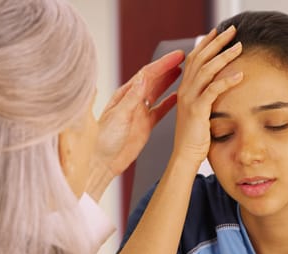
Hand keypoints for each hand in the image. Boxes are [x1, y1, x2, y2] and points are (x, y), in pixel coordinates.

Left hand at [95, 50, 184, 177]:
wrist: (102, 162)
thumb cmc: (103, 140)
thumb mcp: (119, 115)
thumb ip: (132, 97)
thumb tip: (144, 77)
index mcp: (124, 95)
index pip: (147, 74)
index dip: (163, 64)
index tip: (178, 56)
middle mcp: (132, 101)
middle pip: (154, 80)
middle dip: (168, 68)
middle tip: (185, 59)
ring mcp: (139, 113)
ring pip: (158, 93)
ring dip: (169, 82)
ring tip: (183, 72)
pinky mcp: (145, 126)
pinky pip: (160, 111)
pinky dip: (170, 103)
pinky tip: (178, 98)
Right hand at [172, 26, 243, 166]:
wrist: (184, 155)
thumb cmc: (195, 138)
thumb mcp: (199, 113)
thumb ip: (206, 98)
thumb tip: (219, 88)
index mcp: (184, 89)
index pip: (193, 58)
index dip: (205, 43)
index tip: (217, 32)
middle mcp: (184, 90)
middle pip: (200, 58)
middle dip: (216, 42)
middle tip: (231, 30)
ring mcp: (189, 99)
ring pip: (206, 70)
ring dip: (224, 56)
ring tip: (239, 47)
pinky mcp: (197, 110)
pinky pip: (213, 90)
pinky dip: (227, 81)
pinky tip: (240, 75)